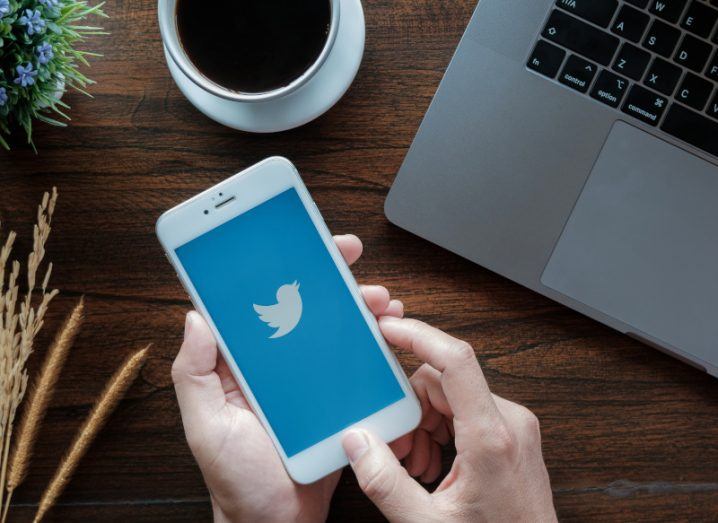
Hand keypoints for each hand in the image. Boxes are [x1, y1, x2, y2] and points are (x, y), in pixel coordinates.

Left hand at [172, 235, 404, 522]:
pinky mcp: (336, 398)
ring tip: (379, 300)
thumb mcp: (206, 427)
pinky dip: (375, 344)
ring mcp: (309, 379)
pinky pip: (357, 364)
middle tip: (349, 258)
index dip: (278, 267)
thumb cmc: (238, 481)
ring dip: (358, 306)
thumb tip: (196, 317)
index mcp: (243, 363)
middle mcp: (277, 364)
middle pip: (304, 306)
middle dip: (329, 276)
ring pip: (335, 329)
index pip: (259, 301)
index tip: (297, 242)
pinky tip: (388, 335)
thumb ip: (193, 374)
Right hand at [341, 317, 556, 522]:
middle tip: (396, 447)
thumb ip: (385, 483)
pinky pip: (465, 411)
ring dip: (424, 422)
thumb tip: (356, 442)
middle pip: (443, 382)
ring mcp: (514, 426)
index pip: (455, 360)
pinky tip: (433, 462)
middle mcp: (509, 421)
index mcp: (491, 437)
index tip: (388, 328)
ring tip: (416, 464)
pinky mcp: (512, 433)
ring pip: (451, 396)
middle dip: (409, 408)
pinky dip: (441, 429)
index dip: (418, 335)